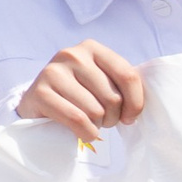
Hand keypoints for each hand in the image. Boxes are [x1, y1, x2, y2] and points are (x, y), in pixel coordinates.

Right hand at [18, 40, 145, 142]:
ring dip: (98, 125)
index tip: (130, 118)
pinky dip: (86, 133)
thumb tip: (143, 105)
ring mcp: (52, 71)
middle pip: (112, 97)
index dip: (135, 103)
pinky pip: (77, 119)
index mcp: (92, 48)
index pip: (128, 76)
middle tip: (104, 120)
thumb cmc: (78, 93)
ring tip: (90, 123)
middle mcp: (71, 54)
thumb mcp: (100, 80)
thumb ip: (120, 82)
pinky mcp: (39, 92)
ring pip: (95, 110)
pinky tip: (83, 132)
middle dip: (112, 117)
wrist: (38, 101)